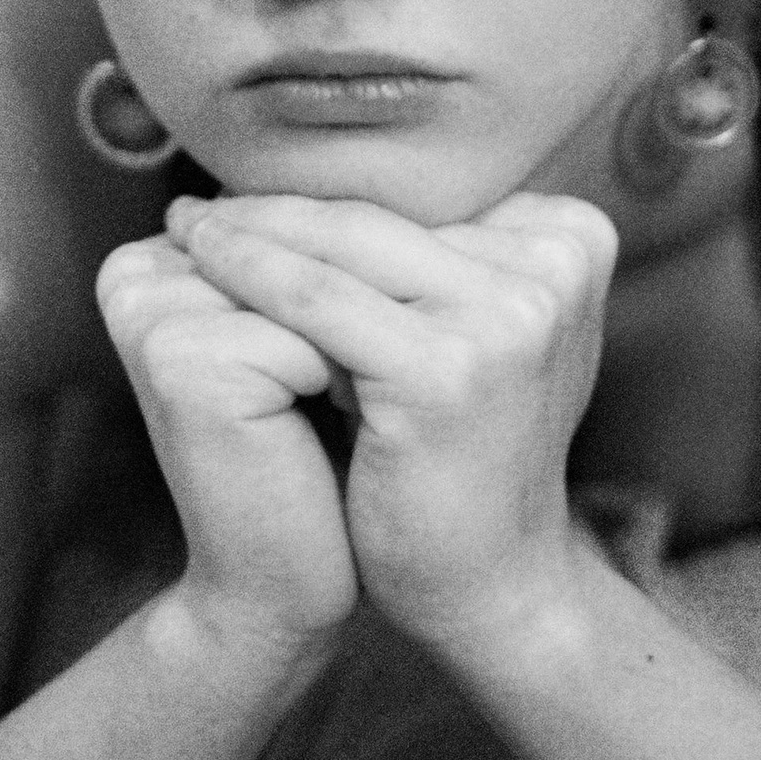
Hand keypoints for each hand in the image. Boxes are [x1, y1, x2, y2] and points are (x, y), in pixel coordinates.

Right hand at [96, 233, 358, 659]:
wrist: (283, 582)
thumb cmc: (310, 456)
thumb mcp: (304, 341)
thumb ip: (306, 260)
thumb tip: (369, 181)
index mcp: (153, 255)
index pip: (292, 217)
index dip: (358, 263)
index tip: (378, 313)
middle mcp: (133, 270)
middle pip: (300, 240)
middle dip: (365, 290)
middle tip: (381, 366)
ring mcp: (148, 308)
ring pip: (310, 282)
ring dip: (365, 331)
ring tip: (365, 391)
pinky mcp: (177, 356)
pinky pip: (306, 334)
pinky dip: (345, 377)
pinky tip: (336, 425)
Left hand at [164, 191, 615, 654]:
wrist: (493, 585)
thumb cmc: (465, 453)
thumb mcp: (476, 332)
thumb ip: (443, 259)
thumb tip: (331, 174)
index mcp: (574, 238)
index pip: (423, 197)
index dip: (327, 193)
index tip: (251, 189)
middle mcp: (558, 263)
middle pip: (384, 216)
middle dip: (279, 207)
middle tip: (198, 201)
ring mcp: (510, 314)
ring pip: (341, 248)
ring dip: (247, 232)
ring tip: (186, 226)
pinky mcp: (450, 367)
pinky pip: (317, 301)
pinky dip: (248, 278)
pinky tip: (200, 267)